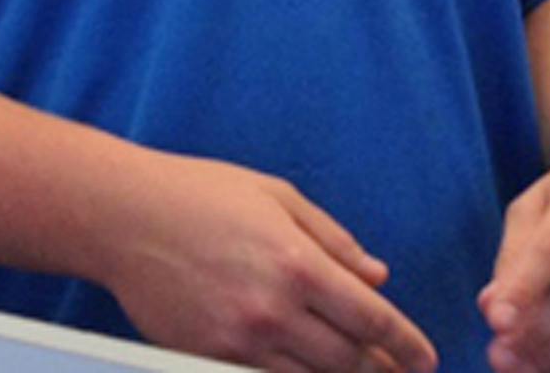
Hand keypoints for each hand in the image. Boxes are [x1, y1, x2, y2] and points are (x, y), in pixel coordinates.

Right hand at [97, 153, 437, 372]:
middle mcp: (271, 310)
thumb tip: (377, 277)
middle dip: (382, 371)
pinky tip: (309, 372)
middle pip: (345, 360)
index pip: (369, 319)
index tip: (425, 359)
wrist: (124, 217)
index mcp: (297, 263)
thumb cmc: (202, 195)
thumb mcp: (279, 198)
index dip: (405, 345)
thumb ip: (335, 241)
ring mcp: (236, 341)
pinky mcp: (205, 357)